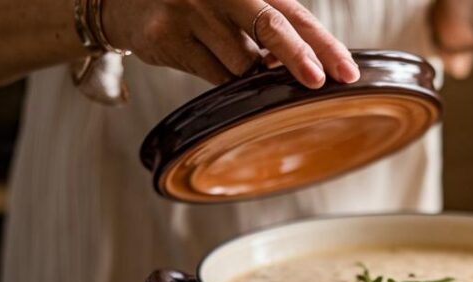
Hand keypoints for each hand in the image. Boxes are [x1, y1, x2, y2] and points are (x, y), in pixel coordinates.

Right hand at [103, 0, 359, 86]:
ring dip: (249, 75)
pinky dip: (221, 80)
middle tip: (317, 82)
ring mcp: (189, 12)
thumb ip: (270, 26)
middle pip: (270, 26)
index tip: (345, 70)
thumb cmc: (196, 6)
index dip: (323, 43)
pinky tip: (207, 61)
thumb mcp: (235, 4)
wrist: (126, 1)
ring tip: (234, 58)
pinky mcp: (165, 37)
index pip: (294, 12)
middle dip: (298, 57)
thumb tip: (313, 64)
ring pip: (239, 64)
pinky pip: (211, 76)